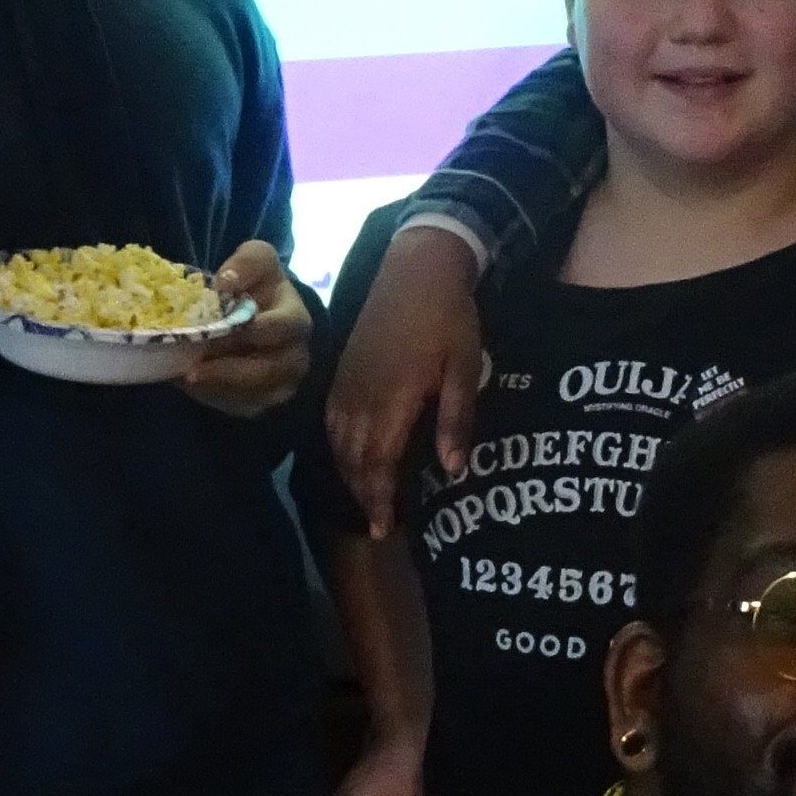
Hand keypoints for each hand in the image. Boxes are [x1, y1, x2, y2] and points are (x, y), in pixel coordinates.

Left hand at [184, 238, 312, 417]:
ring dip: (220, 387)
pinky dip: (218, 399)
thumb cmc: (256, 286)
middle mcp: (296, 352)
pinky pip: (245, 407)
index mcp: (294, 316)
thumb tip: (225, 281)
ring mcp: (284, 380)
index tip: (226, 328)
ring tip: (187, 378)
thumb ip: (246, 263)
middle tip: (192, 369)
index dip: (259, 328)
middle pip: (270, 370)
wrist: (258, 315)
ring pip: (256, 394)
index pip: (286, 325)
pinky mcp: (267, 400)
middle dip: (230, 370)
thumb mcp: (255, 262)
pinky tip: (195, 387)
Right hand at [326, 224, 491, 530]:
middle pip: (354, 459)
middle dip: (364, 495)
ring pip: (338, 442)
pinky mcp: (343, 370)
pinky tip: (349, 457)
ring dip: (350, 475)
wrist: (415, 268)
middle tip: (378, 526)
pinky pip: (331, 420)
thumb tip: (451, 470)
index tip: (385, 527)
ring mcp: (348, 383)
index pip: (379, 463)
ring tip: (366, 500)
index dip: (380, 498)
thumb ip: (456, 418)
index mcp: (393, 399)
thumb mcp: (464, 367)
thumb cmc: (449, 318)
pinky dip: (337, 447)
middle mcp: (362, 396)